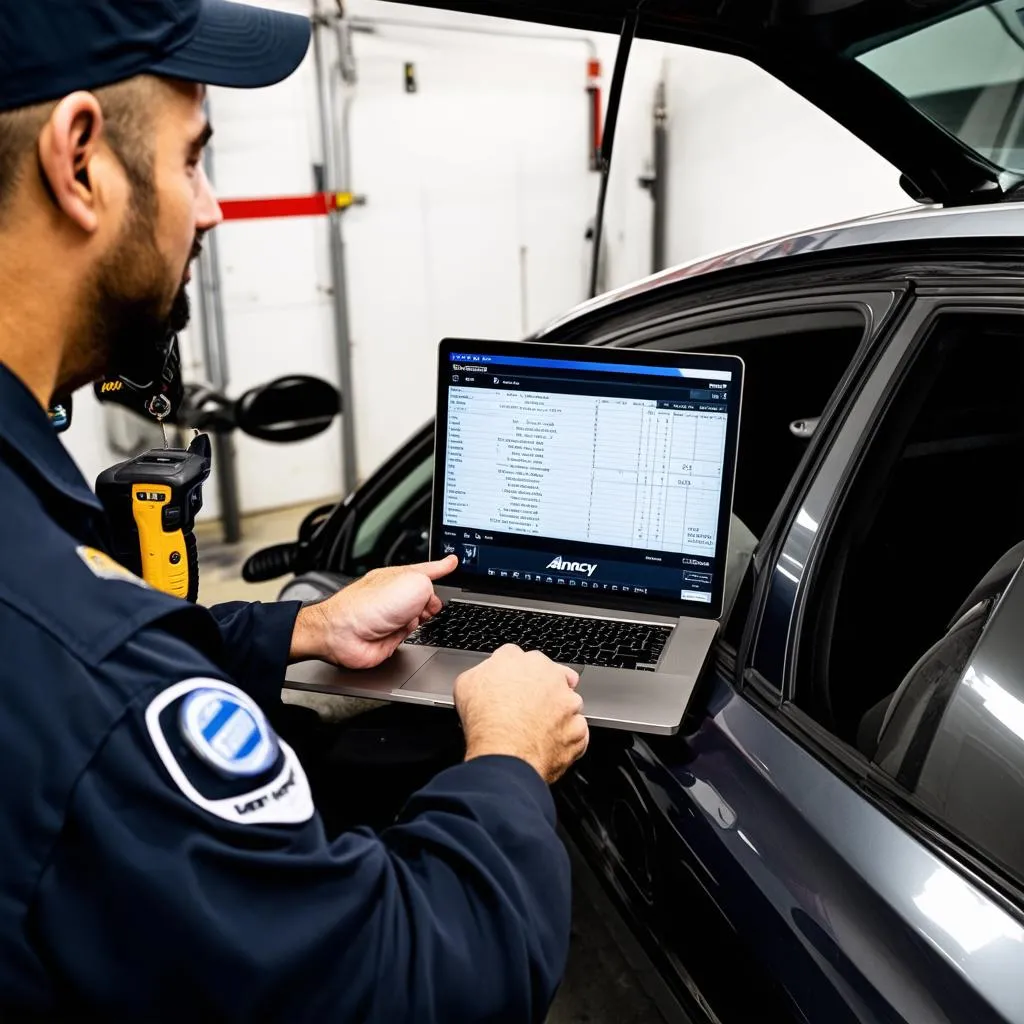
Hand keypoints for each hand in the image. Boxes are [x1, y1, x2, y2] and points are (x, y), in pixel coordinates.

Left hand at [289, 555, 457, 668]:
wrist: (344, 634)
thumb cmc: (368, 606)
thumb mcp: (414, 583)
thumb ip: (432, 584)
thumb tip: (432, 600)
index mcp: (398, 576)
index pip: (426, 568)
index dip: (441, 565)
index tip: (452, 562)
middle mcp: (395, 595)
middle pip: (427, 595)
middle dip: (431, 601)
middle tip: (429, 604)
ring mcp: (392, 615)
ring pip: (421, 616)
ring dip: (420, 618)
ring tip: (407, 618)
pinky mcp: (390, 636)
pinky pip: (411, 634)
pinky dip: (410, 633)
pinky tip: (401, 630)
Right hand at [455, 645, 588, 783]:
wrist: (505, 754)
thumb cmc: (486, 720)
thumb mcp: (467, 682)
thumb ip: (484, 670)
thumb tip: (486, 674)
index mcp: (527, 661)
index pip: (523, 659)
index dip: (514, 675)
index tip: (511, 686)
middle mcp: (553, 678)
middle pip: (551, 679)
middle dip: (541, 692)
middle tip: (524, 710)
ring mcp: (569, 705)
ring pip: (568, 706)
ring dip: (556, 715)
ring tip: (535, 731)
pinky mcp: (579, 732)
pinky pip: (576, 734)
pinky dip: (565, 739)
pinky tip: (546, 745)